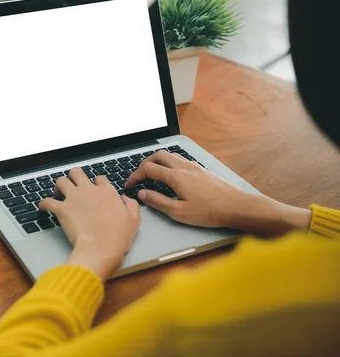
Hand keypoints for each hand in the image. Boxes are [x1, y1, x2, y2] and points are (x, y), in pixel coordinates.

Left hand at [39, 167, 139, 280]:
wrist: (101, 248)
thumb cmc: (117, 237)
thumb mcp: (134, 219)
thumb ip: (130, 205)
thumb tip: (124, 198)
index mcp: (107, 192)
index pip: (99, 178)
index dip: (96, 183)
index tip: (94, 189)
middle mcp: (89, 190)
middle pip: (77, 172)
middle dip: (73, 177)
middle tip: (72, 186)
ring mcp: (74, 198)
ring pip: (61, 181)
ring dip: (58, 186)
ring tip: (57, 193)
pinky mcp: (62, 209)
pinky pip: (47, 201)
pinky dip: (43, 203)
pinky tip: (43, 207)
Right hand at [125, 151, 310, 235]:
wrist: (238, 207)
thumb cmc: (210, 212)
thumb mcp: (179, 212)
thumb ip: (158, 202)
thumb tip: (143, 194)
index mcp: (176, 176)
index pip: (148, 169)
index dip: (134, 176)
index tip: (129, 185)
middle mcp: (184, 167)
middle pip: (157, 155)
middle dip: (143, 163)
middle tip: (138, 175)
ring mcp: (194, 166)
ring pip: (170, 155)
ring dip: (157, 161)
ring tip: (151, 173)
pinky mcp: (202, 170)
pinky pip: (180, 160)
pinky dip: (169, 163)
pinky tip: (172, 175)